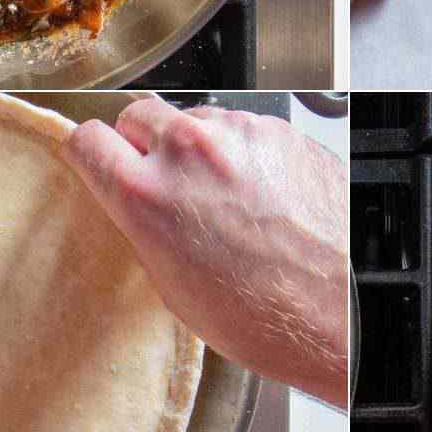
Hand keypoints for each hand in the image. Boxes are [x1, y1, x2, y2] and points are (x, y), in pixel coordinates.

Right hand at [63, 100, 348, 407]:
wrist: (344, 311)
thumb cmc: (267, 316)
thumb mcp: (174, 288)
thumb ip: (145, 226)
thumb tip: (138, 202)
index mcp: (148, 195)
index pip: (88, 140)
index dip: (92, 153)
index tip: (98, 161)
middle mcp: (191, 151)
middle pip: (140, 116)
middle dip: (145, 144)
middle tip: (165, 182)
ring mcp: (241, 134)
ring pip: (197, 120)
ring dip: (200, 149)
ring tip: (226, 199)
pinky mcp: (282, 130)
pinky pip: (245, 131)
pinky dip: (245, 154)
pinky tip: (262, 195)